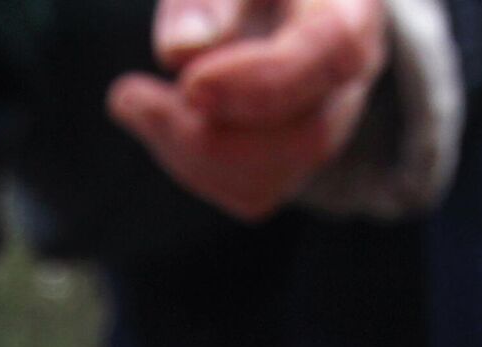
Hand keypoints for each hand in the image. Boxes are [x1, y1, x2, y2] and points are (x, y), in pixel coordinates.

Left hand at [109, 0, 386, 220]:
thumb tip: (182, 50)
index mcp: (349, 7)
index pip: (334, 52)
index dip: (263, 82)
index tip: (190, 87)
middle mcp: (351, 75)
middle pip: (305, 136)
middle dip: (207, 132)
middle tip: (129, 97)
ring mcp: (327, 124)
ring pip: (273, 178)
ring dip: (187, 154)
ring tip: (134, 103)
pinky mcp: (293, 160)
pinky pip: (250, 192)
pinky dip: (192, 168)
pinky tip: (160, 124)